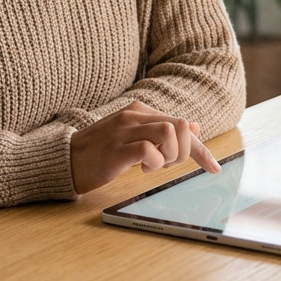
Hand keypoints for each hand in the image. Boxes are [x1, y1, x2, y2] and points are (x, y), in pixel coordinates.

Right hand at [69, 101, 219, 193]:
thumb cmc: (100, 152)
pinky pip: (150, 150)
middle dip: (184, 152)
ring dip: (171, 156)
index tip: (215, 168)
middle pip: (180, 125)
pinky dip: (154, 164)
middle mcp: (134, 116)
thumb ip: (161, 131)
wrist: (65, 160)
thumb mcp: (134, 138)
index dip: (201, 149)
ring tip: (154, 166)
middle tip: (167, 165)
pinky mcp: (117, 148)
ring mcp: (125, 130)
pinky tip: (142, 169)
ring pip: (169, 133)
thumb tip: (194, 127)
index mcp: (140, 111)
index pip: (181, 124)